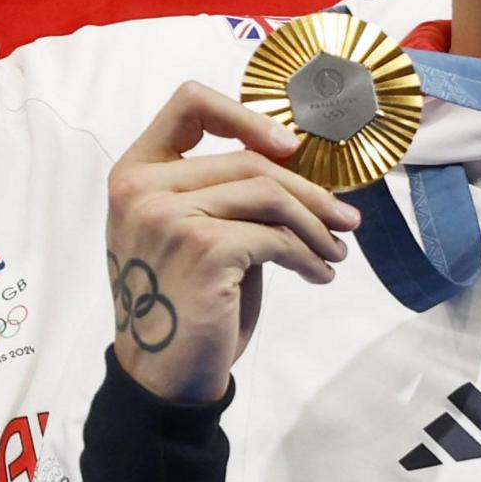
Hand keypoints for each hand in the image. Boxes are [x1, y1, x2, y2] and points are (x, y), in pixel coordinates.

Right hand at [103, 81, 360, 402]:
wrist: (163, 377)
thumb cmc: (184, 304)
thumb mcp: (193, 233)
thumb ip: (224, 193)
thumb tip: (300, 166)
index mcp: (135, 174)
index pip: (188, 104)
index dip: (246, 116)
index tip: (290, 148)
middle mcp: (143, 189)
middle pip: (249, 159)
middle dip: (309, 192)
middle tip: (345, 218)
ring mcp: (168, 216)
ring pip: (269, 195)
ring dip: (315, 225)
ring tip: (336, 250)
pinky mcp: (203, 248)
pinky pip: (276, 237)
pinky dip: (308, 256)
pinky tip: (318, 273)